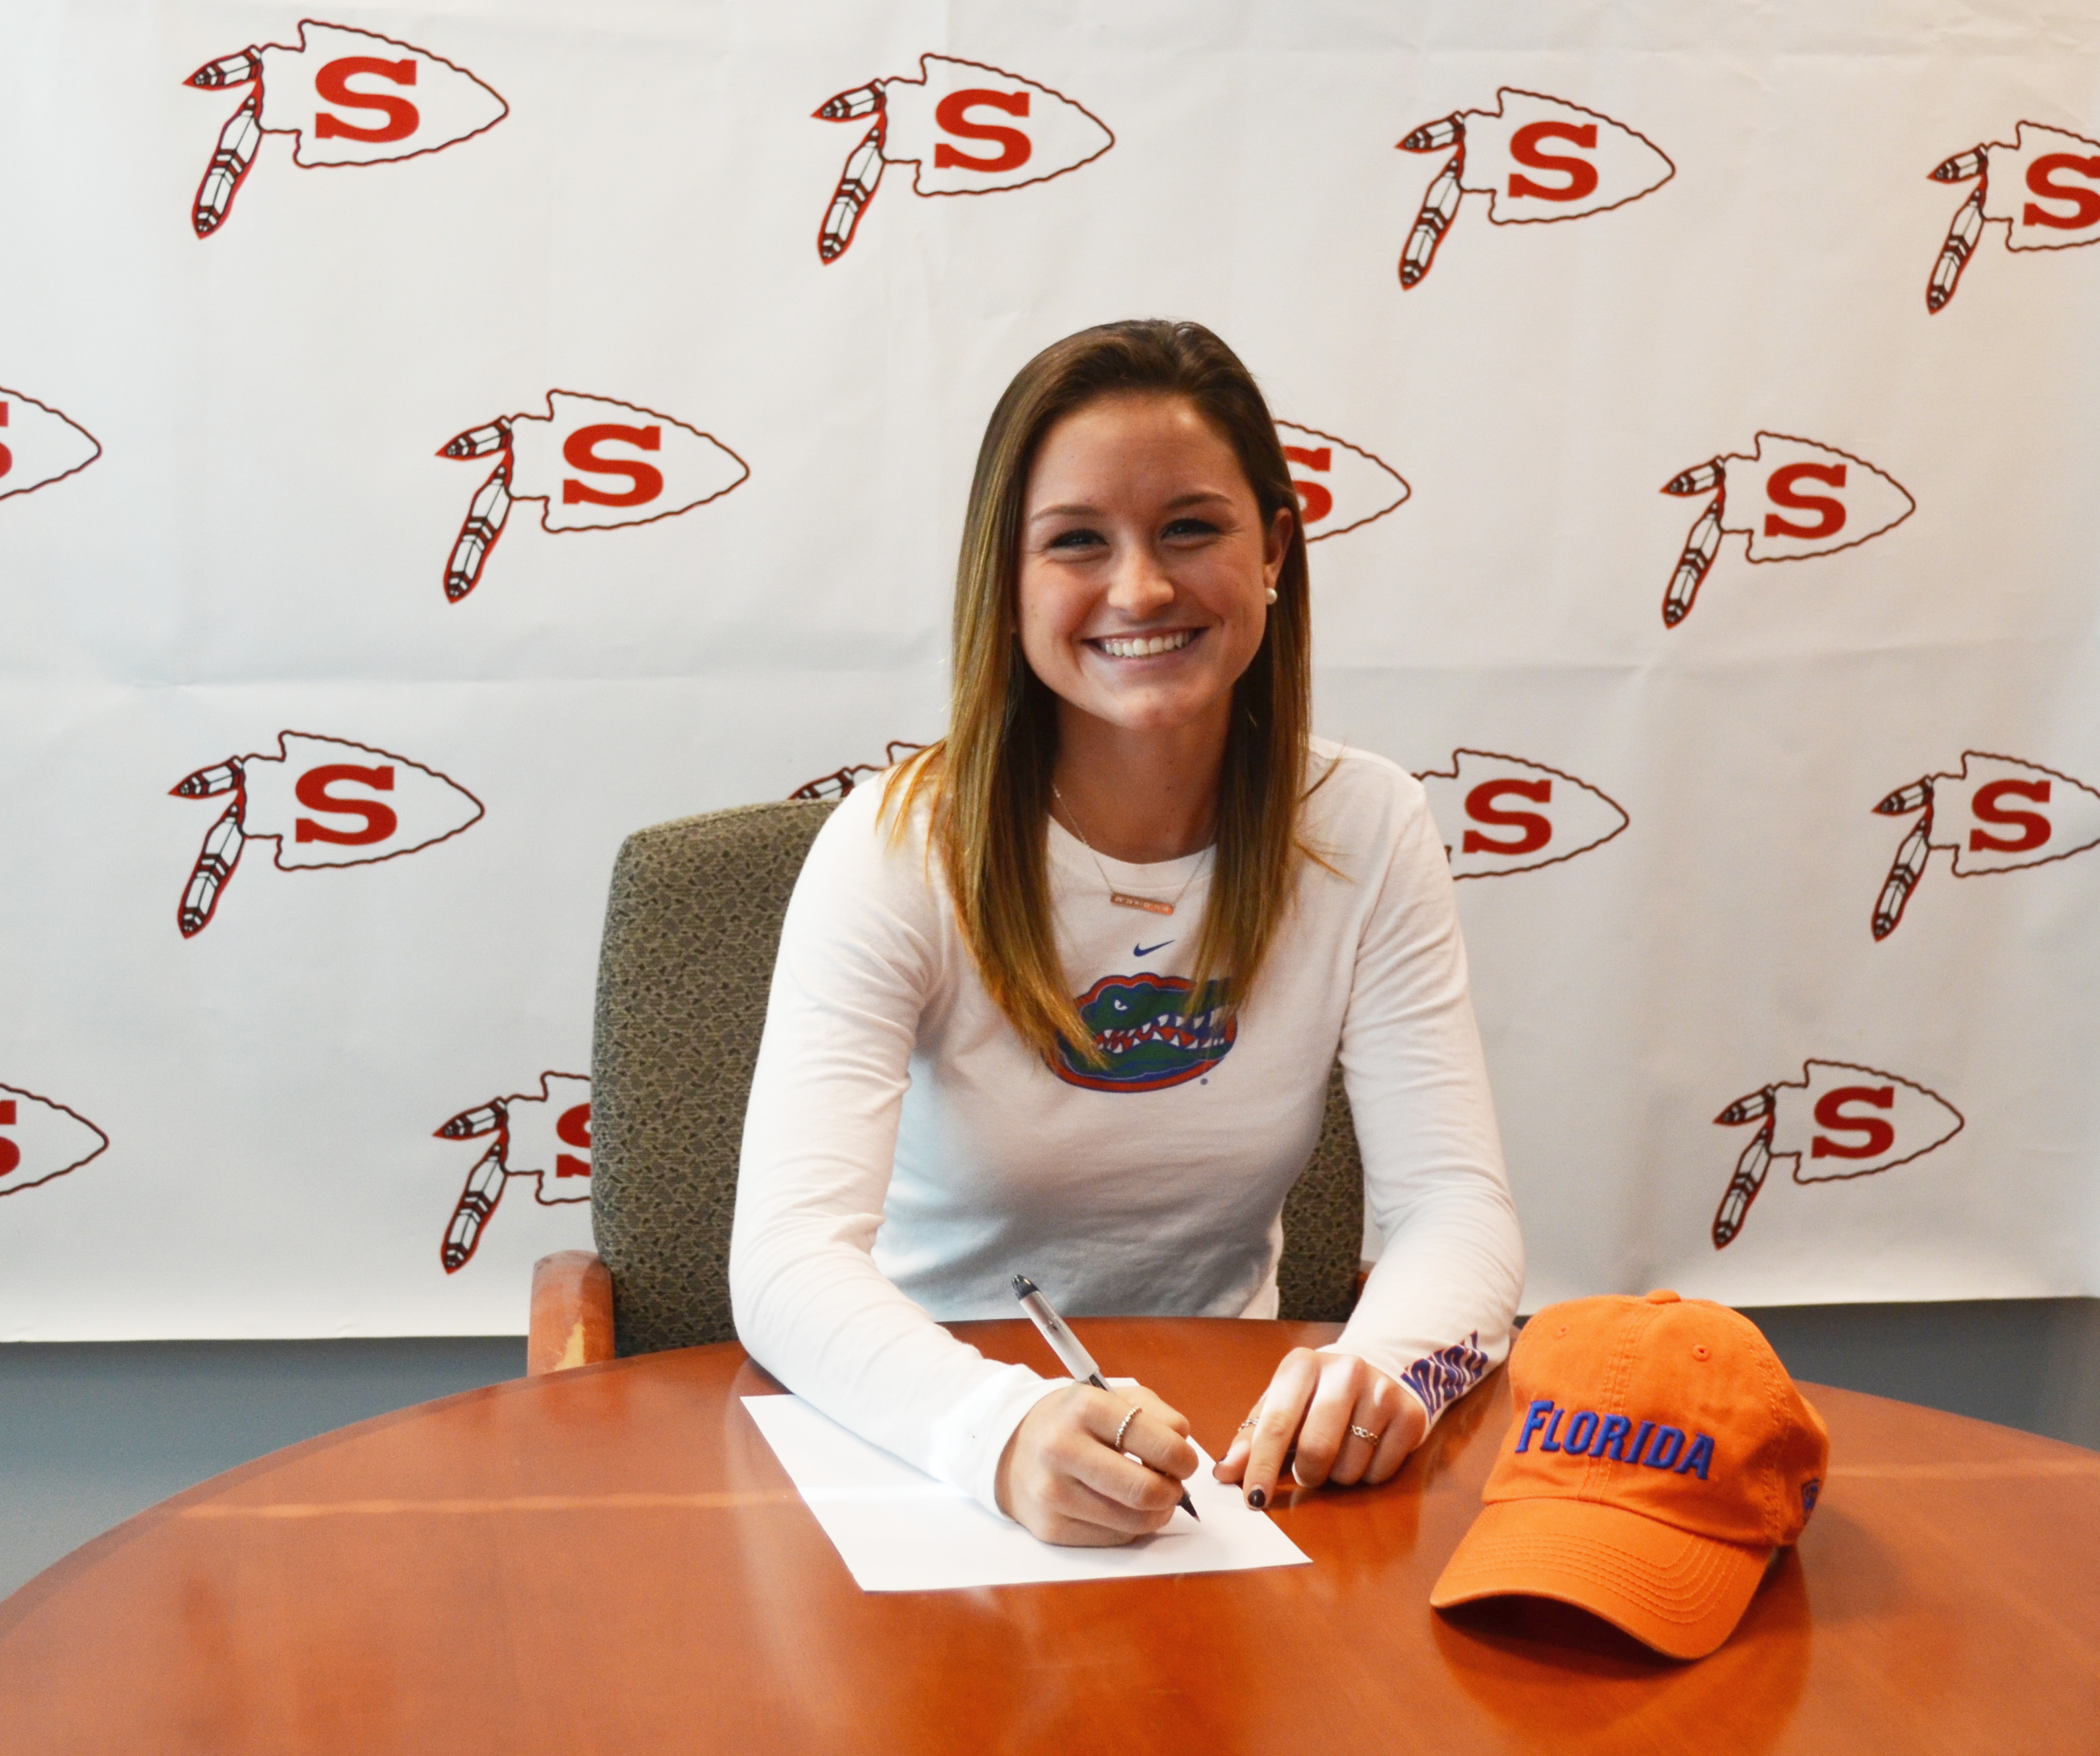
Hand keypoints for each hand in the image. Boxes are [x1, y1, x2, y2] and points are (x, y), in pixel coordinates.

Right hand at [994, 1381, 1198, 1545]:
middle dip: (1173, 1492)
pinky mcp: (1051, 1528)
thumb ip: (1156, 1413)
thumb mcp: (1113, 1398)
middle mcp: (1062, 1449)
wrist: (1013, 1449)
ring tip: (1151, 1497)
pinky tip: (1120, 1508)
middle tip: (1172, 1485)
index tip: (1184, 1461)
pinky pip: (1114, 1539)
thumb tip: (1183, 1447)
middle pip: (1146, 1491)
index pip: (1159, 1444)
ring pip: (1134, 1522)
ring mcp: (1053, 1493)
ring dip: (1156, 1513)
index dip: (1184, 1459)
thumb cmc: (1076, 1421)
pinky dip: (1130, 1527)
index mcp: (1085, 1407)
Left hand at [1212, 1349, 1424, 1505]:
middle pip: (1316, 1449)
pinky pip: (1380, 1472)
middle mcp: (1344, 1370)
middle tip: (1308, 1472)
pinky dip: (1367, 1475)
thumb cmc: (1316, 1397)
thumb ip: (1252, 1438)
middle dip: (1307, 1474)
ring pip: (1349, 1467)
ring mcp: (1381, 1389)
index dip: (1262, 1467)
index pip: (1277, 1424)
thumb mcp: (1281, 1405)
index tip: (1253, 1499)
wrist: (1374, 1373)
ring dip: (1338, 1476)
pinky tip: (1366, 1451)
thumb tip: (1225, 1472)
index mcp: (1302, 1365)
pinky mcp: (1409, 1413)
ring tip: (1340, 1453)